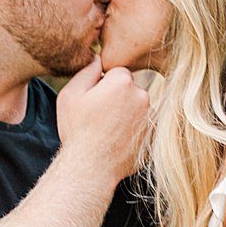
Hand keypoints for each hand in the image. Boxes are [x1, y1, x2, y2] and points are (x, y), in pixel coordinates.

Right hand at [55, 57, 150, 182]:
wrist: (90, 168)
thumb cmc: (77, 131)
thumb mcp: (70, 95)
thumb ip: (87, 71)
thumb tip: (98, 58)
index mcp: (122, 82)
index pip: (118, 72)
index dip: (104, 85)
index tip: (95, 101)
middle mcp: (142, 95)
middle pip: (131, 88)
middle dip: (118, 98)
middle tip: (100, 117)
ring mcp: (151, 117)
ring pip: (139, 107)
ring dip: (128, 114)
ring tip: (109, 132)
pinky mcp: (155, 135)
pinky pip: (145, 125)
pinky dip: (136, 130)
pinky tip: (120, 141)